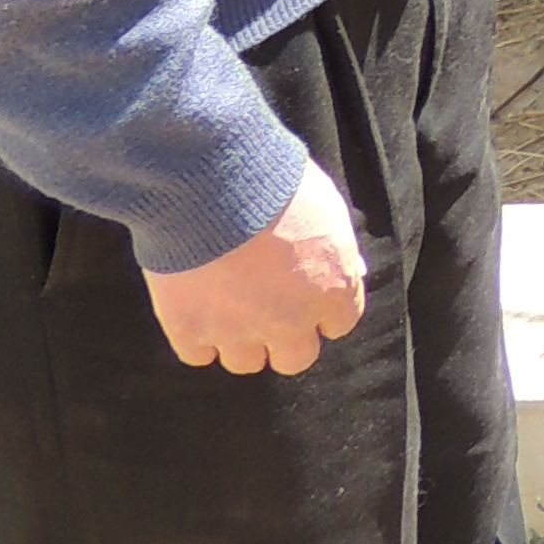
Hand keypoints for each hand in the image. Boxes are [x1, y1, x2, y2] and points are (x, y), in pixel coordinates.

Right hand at [147, 162, 367, 373]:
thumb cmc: (276, 184)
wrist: (213, 182)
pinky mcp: (190, 330)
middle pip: (296, 358)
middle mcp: (290, 321)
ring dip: (239, 339)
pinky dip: (196, 336)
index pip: (338, 324)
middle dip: (284, 335)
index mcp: (331, 291)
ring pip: (246, 362)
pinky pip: (197, 354)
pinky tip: (194, 308)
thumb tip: (352, 271)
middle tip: (266, 306)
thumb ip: (340, 250)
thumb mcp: (329, 207)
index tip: (305, 294)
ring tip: (226, 305)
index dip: (320, 309)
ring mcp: (238, 331)